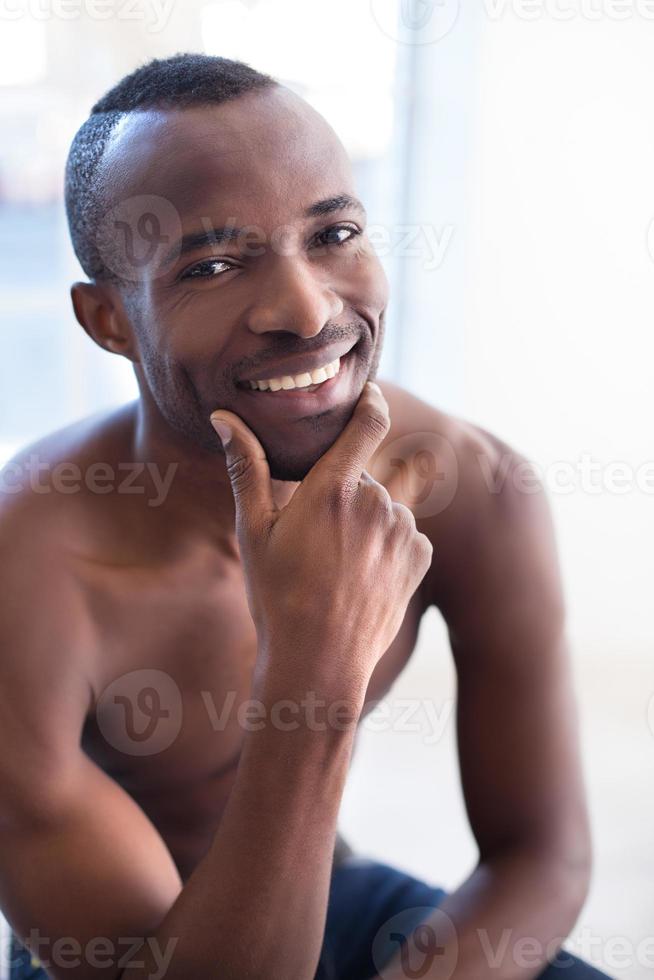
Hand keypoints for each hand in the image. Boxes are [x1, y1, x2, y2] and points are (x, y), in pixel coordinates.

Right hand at [210, 383, 432, 688]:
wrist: (318, 661)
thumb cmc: (277, 595)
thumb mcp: (253, 532)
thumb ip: (246, 467)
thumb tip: (224, 417)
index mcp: (333, 488)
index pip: (368, 422)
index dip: (371, 402)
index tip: (370, 396)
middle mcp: (376, 502)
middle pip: (363, 478)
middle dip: (344, 496)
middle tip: (316, 540)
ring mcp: (403, 530)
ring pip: (385, 507)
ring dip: (366, 523)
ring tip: (337, 567)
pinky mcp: (421, 556)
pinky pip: (405, 534)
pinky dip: (387, 546)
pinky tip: (362, 577)